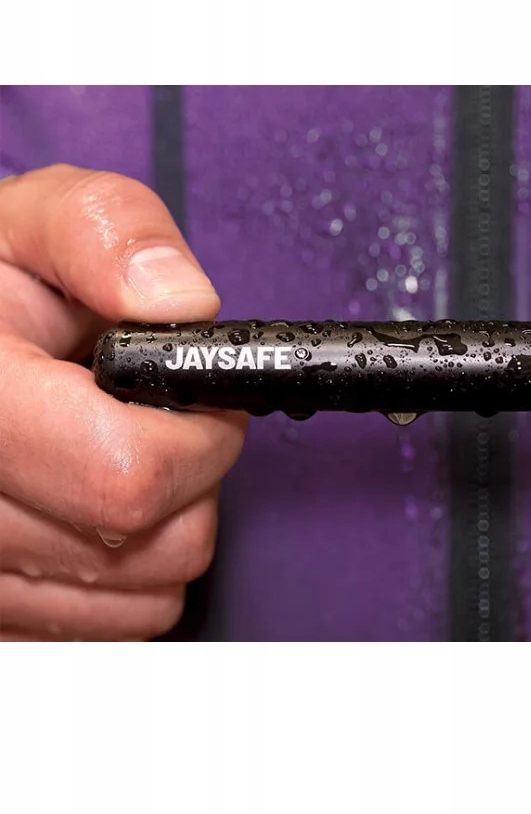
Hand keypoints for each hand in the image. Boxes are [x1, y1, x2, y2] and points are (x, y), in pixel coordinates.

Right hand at [0, 166, 246, 640]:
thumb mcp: (40, 223)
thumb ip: (108, 233)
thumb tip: (182, 302)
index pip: (127, 476)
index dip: (197, 436)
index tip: (196, 397)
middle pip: (149, 541)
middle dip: (191, 473)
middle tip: (155, 416)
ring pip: (146, 590)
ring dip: (165, 521)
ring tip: (115, 448)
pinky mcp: (3, 614)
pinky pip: (120, 622)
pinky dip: (134, 567)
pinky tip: (93, 501)